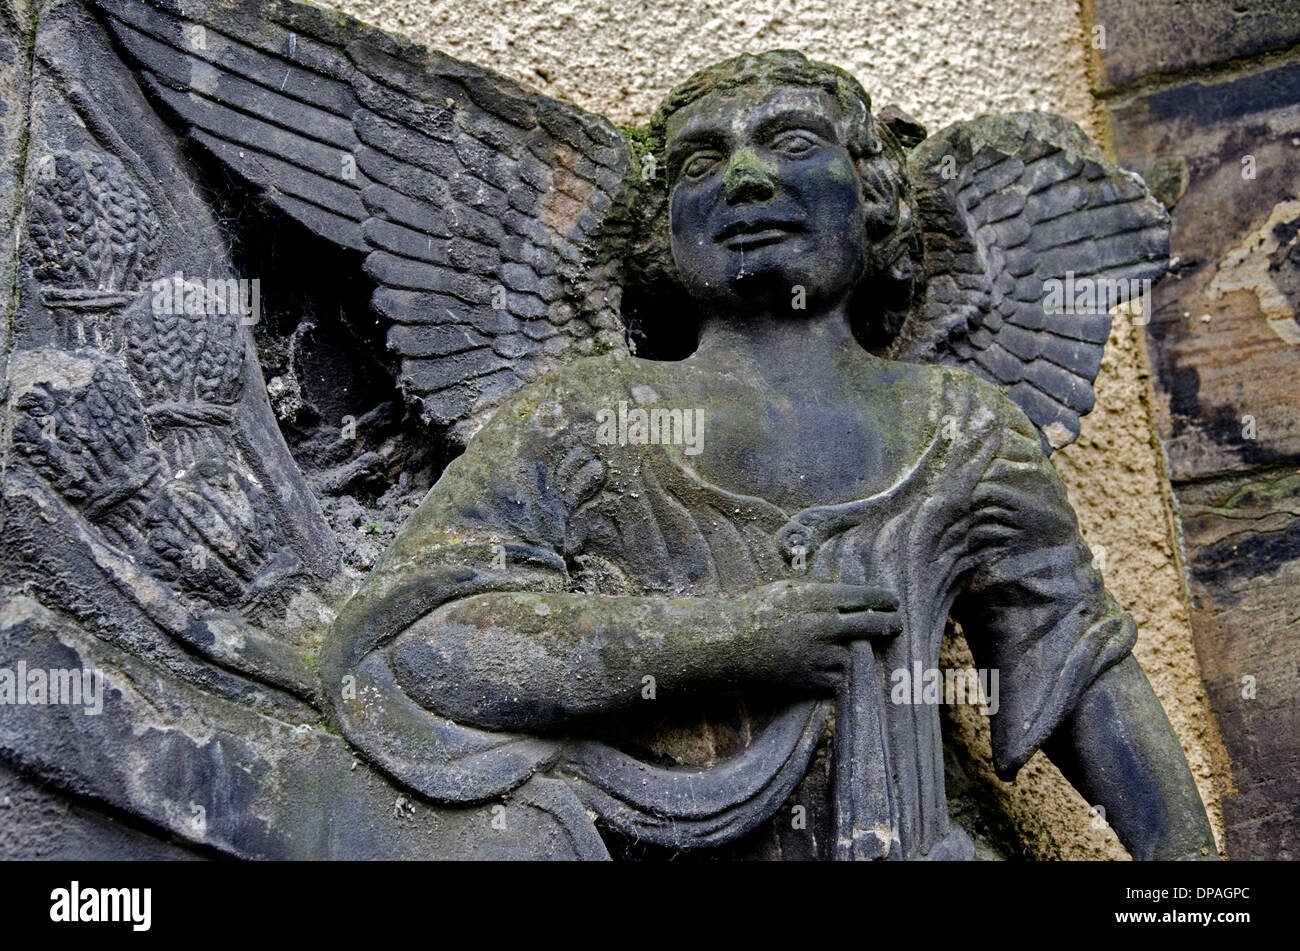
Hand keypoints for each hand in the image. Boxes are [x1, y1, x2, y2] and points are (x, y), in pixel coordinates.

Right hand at [737, 580, 900, 688]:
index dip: (881, 599)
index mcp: (813, 599)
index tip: (894, 600)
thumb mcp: (784, 589)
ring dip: (853, 650)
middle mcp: (819, 626)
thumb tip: (847, 595)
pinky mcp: (809, 678)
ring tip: (845, 646)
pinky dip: (836, 671)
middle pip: (867, 625)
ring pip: (853, 653)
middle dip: (887, 623)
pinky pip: (837, 676)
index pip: (860, 596)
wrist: (729, 646)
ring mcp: (816, 654)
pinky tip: (826, 664)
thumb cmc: (754, 611)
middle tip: (897, 623)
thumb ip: (816, 592)